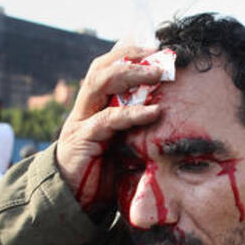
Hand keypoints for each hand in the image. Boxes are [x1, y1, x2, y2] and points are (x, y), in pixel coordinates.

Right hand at [56, 45, 163, 212]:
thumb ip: (137, 124)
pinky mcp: (82, 140)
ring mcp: (81, 121)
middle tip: (160, 52)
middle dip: (130, 55)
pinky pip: (108, 119)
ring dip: (131, 73)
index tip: (156, 42)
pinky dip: (133, 113)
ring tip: (159, 73)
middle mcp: (86, 107)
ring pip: (100, 82)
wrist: (74, 202)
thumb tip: (170, 111)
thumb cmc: (103, 172)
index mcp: (95, 104)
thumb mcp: (124, 142)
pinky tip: (155, 112)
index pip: (109, 66)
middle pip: (102, 66)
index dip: (129, 51)